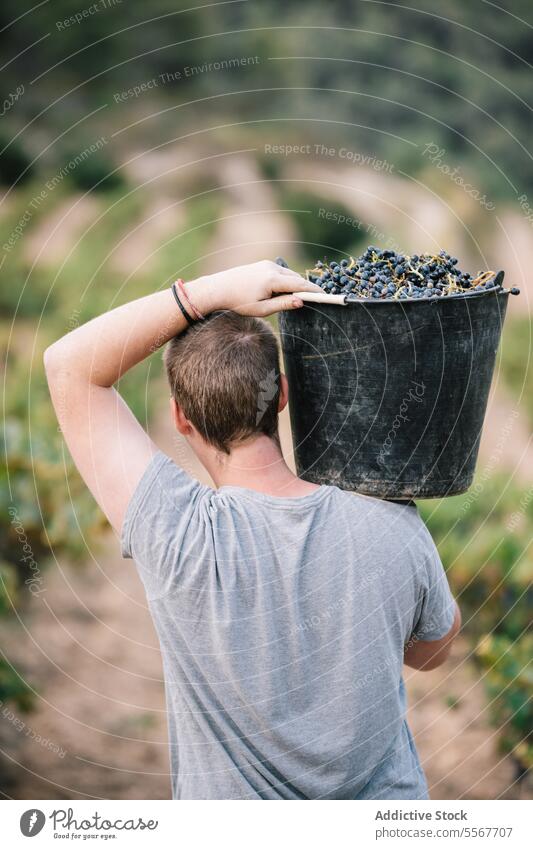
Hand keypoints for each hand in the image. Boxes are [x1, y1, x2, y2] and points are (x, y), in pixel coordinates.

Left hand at [186, 260, 321, 316]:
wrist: (218, 289)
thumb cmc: (238, 302)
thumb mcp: (262, 309)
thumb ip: (283, 304)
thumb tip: (301, 301)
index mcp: (272, 279)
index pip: (299, 284)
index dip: (313, 290)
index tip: (325, 295)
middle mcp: (271, 268)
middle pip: (296, 278)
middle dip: (306, 288)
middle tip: (317, 299)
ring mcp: (267, 264)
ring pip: (289, 275)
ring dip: (295, 285)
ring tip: (300, 298)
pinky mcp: (263, 264)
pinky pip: (281, 273)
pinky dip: (286, 281)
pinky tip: (285, 291)